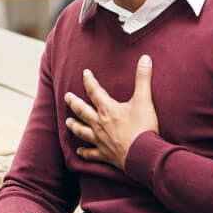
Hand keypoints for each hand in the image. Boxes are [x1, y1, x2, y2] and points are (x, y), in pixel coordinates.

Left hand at [64, 54, 158, 170]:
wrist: (143, 154)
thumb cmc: (143, 127)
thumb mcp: (144, 100)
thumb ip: (143, 78)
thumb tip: (145, 58)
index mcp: (108, 109)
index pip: (94, 92)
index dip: (89, 81)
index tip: (84, 73)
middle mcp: (100, 124)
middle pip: (82, 111)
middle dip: (74, 102)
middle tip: (66, 96)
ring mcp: (100, 140)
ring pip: (82, 131)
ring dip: (74, 126)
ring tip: (67, 122)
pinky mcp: (104, 154)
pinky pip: (91, 153)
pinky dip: (84, 152)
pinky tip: (78, 151)